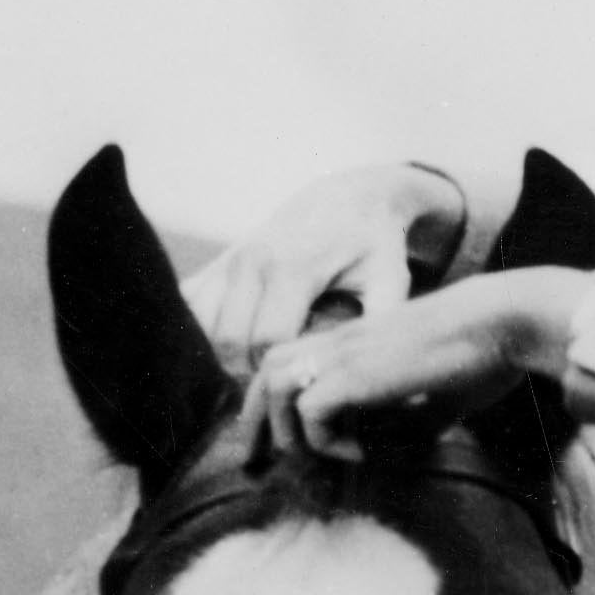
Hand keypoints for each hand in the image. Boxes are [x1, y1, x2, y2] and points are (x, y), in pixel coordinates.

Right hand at [183, 163, 466, 368]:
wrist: (348, 197)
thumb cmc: (374, 247)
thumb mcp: (390, 282)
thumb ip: (385, 329)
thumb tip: (406, 391)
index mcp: (292, 267)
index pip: (267, 342)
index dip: (280, 378)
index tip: (300, 395)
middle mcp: (251, 261)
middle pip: (228, 342)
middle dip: (249, 377)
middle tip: (278, 397)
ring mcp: (228, 258)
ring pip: (200, 328)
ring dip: (220, 360)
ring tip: (256, 378)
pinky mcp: (216, 261)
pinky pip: (188, 309)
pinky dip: (199, 337)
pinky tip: (228, 356)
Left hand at [241, 270, 586, 465]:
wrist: (502, 322)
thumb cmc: (481, 357)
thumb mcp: (435, 398)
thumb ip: (404, 421)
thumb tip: (383, 454)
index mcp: (353, 341)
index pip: (285, 366)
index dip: (267, 407)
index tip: (266, 450)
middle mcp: (339, 341)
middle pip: (263, 374)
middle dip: (253, 425)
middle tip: (255, 466)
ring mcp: (345, 352)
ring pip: (274, 391)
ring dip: (291, 435)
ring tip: (327, 457)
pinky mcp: (356, 371)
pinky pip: (311, 413)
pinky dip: (326, 442)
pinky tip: (362, 450)